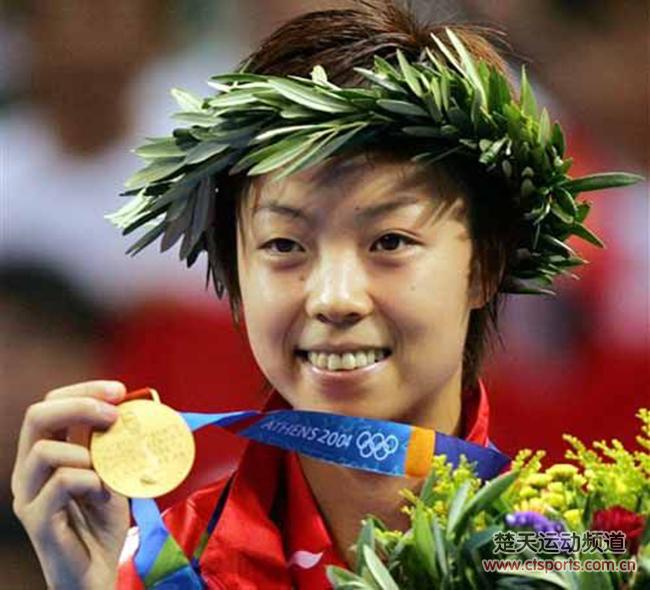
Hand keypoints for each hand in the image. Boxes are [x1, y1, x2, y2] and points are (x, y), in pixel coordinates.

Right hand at [11, 380, 130, 589]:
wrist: (98, 571)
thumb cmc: (103, 521)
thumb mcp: (112, 472)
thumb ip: (113, 444)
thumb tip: (137, 406)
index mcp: (45, 453)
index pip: (51, 404)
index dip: (84, 391)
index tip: (120, 390)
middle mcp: (29, 470)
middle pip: (37, 415)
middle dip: (81, 405)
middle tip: (115, 414)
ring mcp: (29, 495)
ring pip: (44, 450)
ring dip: (86, 453)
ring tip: (107, 473)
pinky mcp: (37, 519)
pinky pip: (62, 483)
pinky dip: (92, 481)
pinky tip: (104, 495)